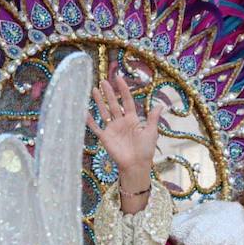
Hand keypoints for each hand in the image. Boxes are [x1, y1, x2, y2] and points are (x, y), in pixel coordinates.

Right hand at [85, 72, 163, 186]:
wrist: (136, 166)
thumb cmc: (145, 150)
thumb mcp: (151, 132)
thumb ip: (153, 118)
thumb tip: (160, 105)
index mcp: (132, 120)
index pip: (127, 101)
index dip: (123, 90)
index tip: (119, 78)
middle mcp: (121, 122)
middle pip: (113, 104)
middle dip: (108, 92)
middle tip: (103, 81)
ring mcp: (112, 129)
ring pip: (104, 112)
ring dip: (98, 101)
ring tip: (93, 89)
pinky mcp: (105, 137)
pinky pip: (95, 127)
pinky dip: (89, 120)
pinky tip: (83, 111)